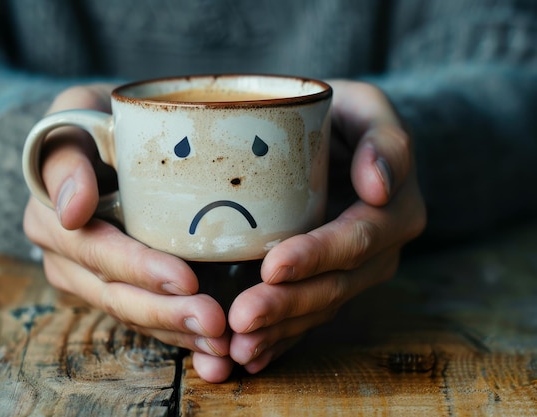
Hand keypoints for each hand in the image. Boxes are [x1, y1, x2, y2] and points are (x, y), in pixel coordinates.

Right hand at [23, 85, 234, 381]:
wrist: (102, 139)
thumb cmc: (94, 119)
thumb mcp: (74, 113)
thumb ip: (66, 156)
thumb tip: (72, 210)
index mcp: (50, 215)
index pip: (94, 248)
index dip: (138, 268)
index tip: (185, 279)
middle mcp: (64, 255)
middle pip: (115, 293)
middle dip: (166, 312)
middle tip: (217, 323)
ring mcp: (89, 277)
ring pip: (131, 313)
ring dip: (177, 332)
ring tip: (222, 344)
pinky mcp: (116, 285)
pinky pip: (144, 316)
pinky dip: (177, 335)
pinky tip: (211, 349)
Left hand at [222, 81, 426, 373]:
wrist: (338, 141)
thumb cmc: (344, 117)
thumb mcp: (367, 107)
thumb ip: (384, 139)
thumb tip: (379, 186)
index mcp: (395, 209)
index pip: (355, 239)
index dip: (316, 256)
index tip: (273, 267)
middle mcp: (381, 250)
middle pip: (335, 285)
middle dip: (287, 306)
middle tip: (241, 319)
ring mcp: (356, 273)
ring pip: (319, 309)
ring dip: (279, 331)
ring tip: (237, 347)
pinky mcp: (331, 283)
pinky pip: (309, 317)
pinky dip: (280, 339)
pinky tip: (250, 355)